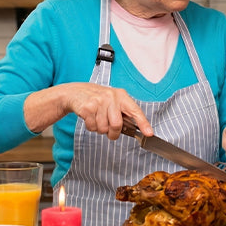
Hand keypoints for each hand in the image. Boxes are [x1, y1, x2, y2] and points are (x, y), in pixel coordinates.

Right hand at [24, 82, 150, 141]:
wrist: (77, 92)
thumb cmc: (99, 99)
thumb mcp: (114, 101)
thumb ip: (123, 113)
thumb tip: (135, 129)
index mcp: (122, 96)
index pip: (135, 111)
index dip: (143, 123)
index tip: (149, 133)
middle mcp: (112, 97)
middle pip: (117, 125)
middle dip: (113, 133)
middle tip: (110, 132)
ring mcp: (99, 102)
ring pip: (103, 128)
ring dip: (100, 129)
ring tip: (98, 120)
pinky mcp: (87, 108)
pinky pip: (92, 127)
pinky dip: (91, 127)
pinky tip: (90, 118)